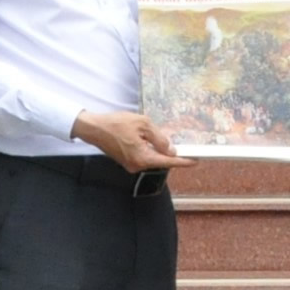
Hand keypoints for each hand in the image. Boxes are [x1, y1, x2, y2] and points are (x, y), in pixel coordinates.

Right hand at [72, 109, 189, 171]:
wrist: (94, 128)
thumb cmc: (116, 124)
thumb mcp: (143, 124)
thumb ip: (159, 138)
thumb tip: (170, 149)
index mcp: (142, 158)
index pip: (168, 161)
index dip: (183, 161)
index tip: (195, 161)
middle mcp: (137, 165)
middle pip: (160, 161)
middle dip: (170, 153)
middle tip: (183, 147)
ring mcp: (131, 164)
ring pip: (151, 158)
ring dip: (158, 150)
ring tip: (163, 139)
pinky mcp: (126, 161)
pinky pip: (143, 156)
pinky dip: (149, 149)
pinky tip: (150, 139)